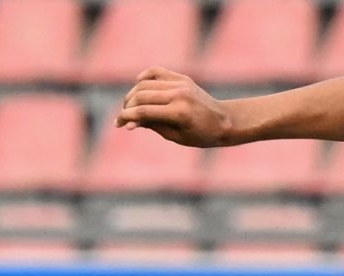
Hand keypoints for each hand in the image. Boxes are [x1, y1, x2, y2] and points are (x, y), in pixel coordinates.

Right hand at [115, 68, 235, 146]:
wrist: (225, 121)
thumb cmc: (201, 135)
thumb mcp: (176, 136)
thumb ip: (152, 126)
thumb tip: (128, 122)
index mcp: (179, 113)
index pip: (144, 112)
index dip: (127, 117)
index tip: (118, 123)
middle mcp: (179, 95)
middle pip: (141, 95)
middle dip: (127, 106)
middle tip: (123, 117)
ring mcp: (180, 83)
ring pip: (145, 83)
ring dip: (133, 94)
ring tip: (130, 106)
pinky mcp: (182, 78)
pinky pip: (156, 71)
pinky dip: (144, 77)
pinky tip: (138, 85)